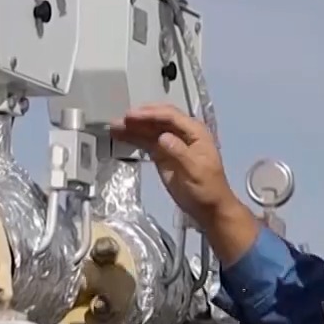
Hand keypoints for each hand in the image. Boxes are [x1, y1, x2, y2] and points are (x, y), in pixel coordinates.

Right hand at [109, 104, 240, 223]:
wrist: (208, 208)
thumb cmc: (207, 189)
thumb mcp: (195, 171)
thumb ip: (179, 152)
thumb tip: (163, 137)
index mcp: (195, 132)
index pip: (170, 117)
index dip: (150, 114)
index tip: (132, 116)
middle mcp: (183, 133)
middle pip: (159, 119)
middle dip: (140, 118)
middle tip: (121, 119)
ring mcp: (172, 143)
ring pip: (151, 130)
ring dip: (134, 127)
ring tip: (114, 126)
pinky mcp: (162, 155)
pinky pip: (147, 143)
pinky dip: (135, 138)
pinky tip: (122, 136)